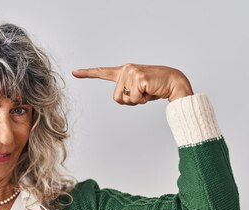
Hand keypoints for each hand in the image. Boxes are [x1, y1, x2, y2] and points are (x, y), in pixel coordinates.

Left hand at [72, 63, 193, 103]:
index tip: (74, 72)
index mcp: (123, 71)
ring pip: (125, 100)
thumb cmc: (155, 88)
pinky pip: (135, 99)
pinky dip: (144, 100)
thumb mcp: (137, 90)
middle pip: (117, 98)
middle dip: (130, 101)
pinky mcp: (139, 78)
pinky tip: (151, 91)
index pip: (102, 72)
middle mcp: (126, 69)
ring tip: (147, 91)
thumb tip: (123, 97)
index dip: (87, 73)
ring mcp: (132, 73)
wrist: (174, 83)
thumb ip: (126, 92)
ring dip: (137, 101)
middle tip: (143, 93)